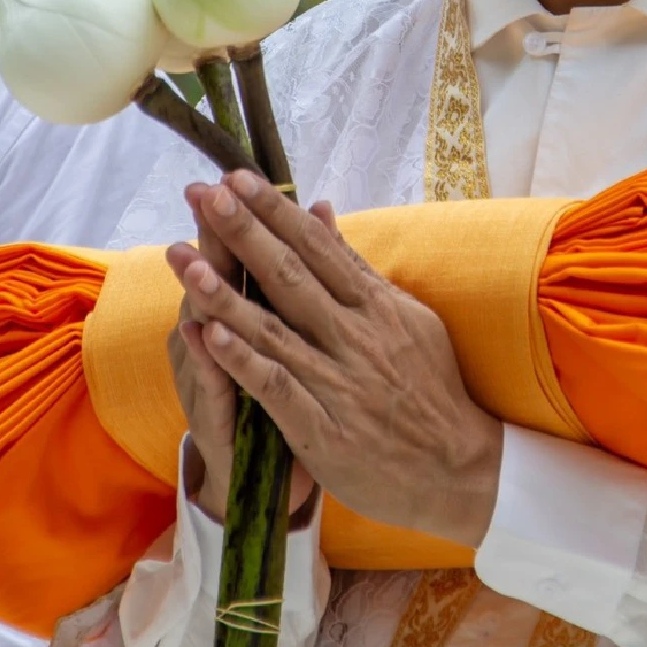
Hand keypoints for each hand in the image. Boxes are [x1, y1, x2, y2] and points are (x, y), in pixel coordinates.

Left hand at [165, 171, 503, 546]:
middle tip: (205, 194)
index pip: (317, 247)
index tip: (237, 177)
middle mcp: (356, 336)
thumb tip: (321, 208)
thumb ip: (357, 267)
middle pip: (290, 277)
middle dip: (244, 233)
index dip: (275, 211)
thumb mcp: (406, 317)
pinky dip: (243, 360)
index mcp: (375, 305)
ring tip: (185, 258)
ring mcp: (339, 383)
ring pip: (273, 330)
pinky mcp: (325, 431)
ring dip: (225, 293)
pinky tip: (210, 334)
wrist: (460, 468)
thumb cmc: (431, 388)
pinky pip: (277, 388)